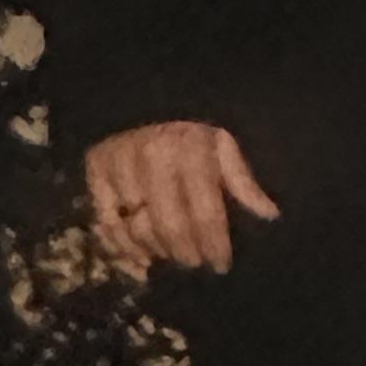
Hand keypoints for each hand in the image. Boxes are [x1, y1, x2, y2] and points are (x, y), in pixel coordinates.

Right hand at [85, 121, 280, 275]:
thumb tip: (270, 215)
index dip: (214, 245)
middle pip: (170, 226)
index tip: (221, 265)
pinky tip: (141, 257)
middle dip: (187, 254)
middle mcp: (153, 155)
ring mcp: (120, 162)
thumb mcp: (224, 147)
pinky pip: (107, 223)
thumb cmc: (193, 133)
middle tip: (195, 265)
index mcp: (192, 149)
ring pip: (137, 228)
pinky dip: (122, 246)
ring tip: (172, 256)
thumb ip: (242, 183)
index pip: (205, 212)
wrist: (146, 100)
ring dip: (157, 250)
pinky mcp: (96, 169)